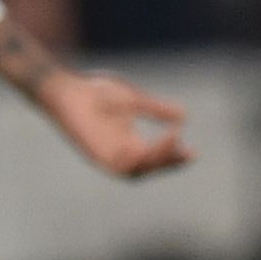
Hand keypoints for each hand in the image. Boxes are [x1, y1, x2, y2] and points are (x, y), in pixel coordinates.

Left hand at [40, 68, 193, 177]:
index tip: (194, 151)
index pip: (156, 157)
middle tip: (187, 152)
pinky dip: (137, 160)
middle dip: (169, 162)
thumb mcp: (134, 100)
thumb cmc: (95, 92)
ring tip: (173, 144)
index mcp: (129, 142)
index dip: (174, 157)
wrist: (67, 88)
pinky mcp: (95, 154)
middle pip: (150, 167)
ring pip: (137, 171)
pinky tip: (148, 146)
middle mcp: (119, 152)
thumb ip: (156, 109)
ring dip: (157, 161)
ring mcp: (107, 155)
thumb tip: (184, 116)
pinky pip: (120, 167)